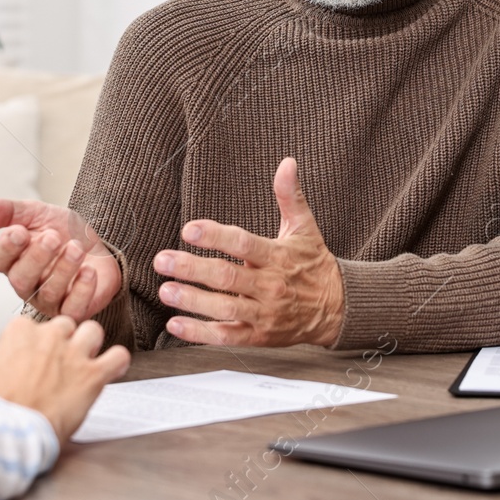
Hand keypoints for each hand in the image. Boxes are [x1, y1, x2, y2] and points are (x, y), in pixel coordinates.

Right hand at [0, 197, 121, 320]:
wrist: (99, 243)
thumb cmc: (64, 232)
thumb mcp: (37, 213)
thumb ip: (8, 211)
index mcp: (13, 260)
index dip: (7, 248)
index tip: (19, 232)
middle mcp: (27, 283)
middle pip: (21, 279)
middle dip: (37, 257)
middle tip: (53, 237)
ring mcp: (48, 300)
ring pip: (48, 292)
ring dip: (64, 269)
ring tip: (77, 248)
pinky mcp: (72, 310)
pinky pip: (72, 308)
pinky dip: (82, 289)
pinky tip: (89, 271)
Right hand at [0, 316, 130, 441]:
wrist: (14, 432)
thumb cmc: (3, 410)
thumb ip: (13, 357)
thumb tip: (21, 361)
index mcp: (21, 333)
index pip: (34, 324)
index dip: (37, 343)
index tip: (37, 356)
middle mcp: (50, 337)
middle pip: (65, 325)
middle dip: (65, 342)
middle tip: (60, 364)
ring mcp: (74, 353)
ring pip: (92, 331)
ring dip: (91, 345)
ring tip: (84, 364)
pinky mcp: (93, 374)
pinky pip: (118, 356)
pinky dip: (117, 363)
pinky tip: (111, 371)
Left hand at [153, 156, 343, 347]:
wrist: (338, 309)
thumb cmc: (314, 264)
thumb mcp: (305, 228)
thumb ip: (290, 196)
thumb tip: (287, 163)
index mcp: (277, 257)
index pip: (243, 244)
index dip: (215, 236)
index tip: (189, 230)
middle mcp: (270, 286)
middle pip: (227, 276)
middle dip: (191, 268)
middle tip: (162, 260)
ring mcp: (264, 313)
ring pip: (224, 307)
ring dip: (192, 300)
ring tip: (165, 290)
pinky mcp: (259, 336)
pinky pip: (227, 336)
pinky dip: (200, 333)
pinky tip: (175, 324)